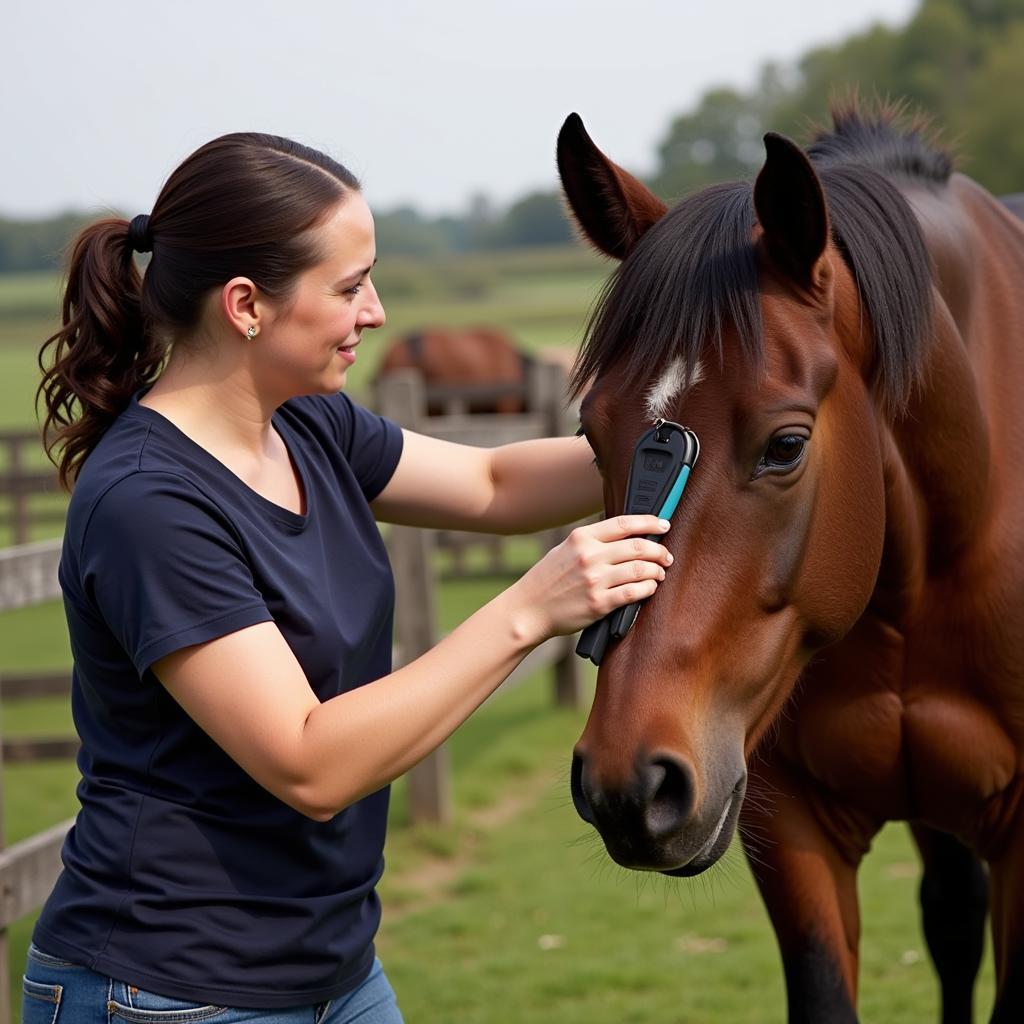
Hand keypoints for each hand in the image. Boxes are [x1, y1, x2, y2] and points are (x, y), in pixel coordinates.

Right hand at [508, 515, 673, 641]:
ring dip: (657, 571)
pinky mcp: (599, 603)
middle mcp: (589, 556)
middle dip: (659, 550)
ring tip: (659, 573)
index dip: (650, 522)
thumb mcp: (565, 549)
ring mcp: (595, 580)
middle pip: (638, 546)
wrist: (528, 609)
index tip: (663, 524)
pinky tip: (649, 588)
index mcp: (581, 538)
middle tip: (666, 556)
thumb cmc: (547, 580)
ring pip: (640, 569)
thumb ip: (592, 541)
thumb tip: (627, 536)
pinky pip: (633, 593)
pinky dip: (647, 589)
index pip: (624, 524)